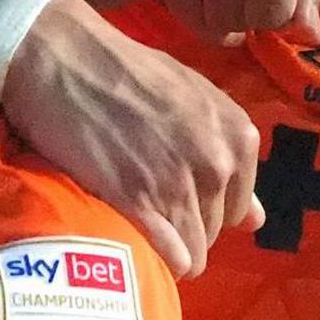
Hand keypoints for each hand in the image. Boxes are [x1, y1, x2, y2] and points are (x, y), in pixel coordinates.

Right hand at [0, 0, 261, 279]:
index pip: (238, 207)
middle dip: (185, 225)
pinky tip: (140, 248)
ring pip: (194, 250)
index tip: (176, 196)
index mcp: (237, 135)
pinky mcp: (138, 202)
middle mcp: (217, 162)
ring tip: (138, 225)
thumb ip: (227, 155)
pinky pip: (171, 257)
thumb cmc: (125, 73)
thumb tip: (258, 221)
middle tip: (149, 206)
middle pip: (214, 229)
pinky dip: (159, 260)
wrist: (62, 58)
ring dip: (169, 246)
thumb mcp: (193, 100)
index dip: (205, 206)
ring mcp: (179, 184)